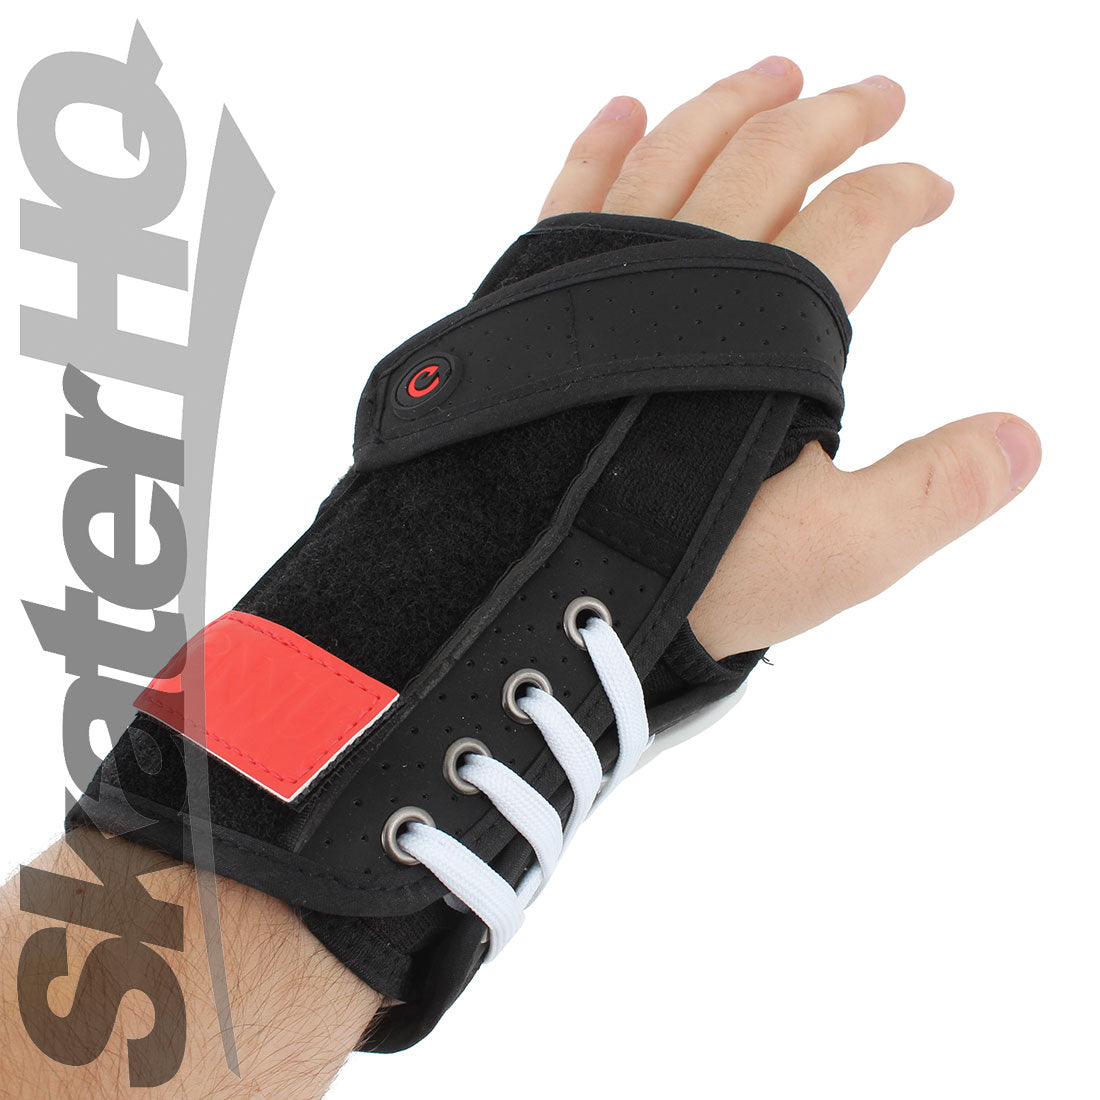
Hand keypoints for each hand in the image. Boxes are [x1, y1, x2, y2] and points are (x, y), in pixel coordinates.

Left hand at [539, 58, 1040, 658]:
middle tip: (879, 94)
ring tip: (776, 72)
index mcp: (768, 327)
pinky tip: (627, 109)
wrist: (544, 594)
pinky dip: (602, 144)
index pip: (856, 220)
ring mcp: (604, 279)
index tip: (936, 187)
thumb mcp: (839, 551)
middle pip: (770, 161)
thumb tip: (1021, 439)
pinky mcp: (539, 299)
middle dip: (834, 118)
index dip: (905, 190)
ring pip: (674, 155)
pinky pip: (573, 195)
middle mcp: (683, 279)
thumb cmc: (690, 577)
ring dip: (730, 103)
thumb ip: (937, 491)